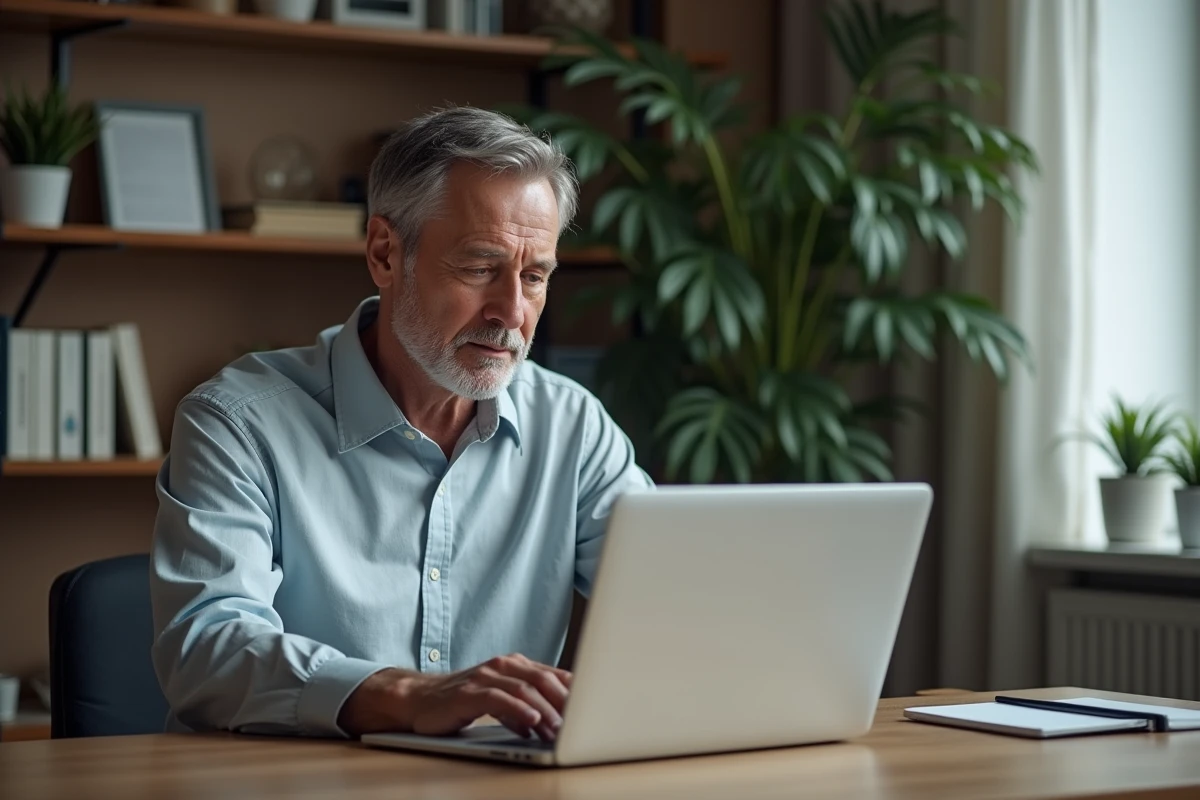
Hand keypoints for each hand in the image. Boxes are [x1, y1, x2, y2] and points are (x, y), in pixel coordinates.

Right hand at [338, 653, 571, 740]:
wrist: (419, 699)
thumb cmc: (464, 701)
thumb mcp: (503, 700)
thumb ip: (529, 704)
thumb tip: (560, 722)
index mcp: (516, 665)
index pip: (554, 675)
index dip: (577, 692)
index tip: (597, 708)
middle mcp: (503, 666)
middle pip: (544, 679)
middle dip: (566, 702)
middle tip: (583, 722)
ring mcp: (485, 677)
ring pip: (525, 689)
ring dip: (546, 711)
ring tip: (560, 729)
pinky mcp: (468, 693)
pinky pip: (498, 699)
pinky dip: (518, 711)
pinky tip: (531, 723)